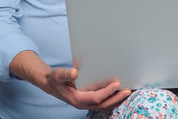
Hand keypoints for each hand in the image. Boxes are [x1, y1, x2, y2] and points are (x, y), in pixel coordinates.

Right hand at [10, 51, 130, 110]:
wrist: (50, 83)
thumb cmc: (55, 79)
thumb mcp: (58, 75)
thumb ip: (66, 74)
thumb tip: (75, 72)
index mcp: (77, 99)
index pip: (96, 98)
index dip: (107, 92)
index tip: (117, 84)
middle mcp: (82, 103)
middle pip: (103, 105)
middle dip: (116, 98)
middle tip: (128, 91)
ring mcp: (85, 103)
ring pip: (103, 106)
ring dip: (115, 100)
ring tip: (127, 93)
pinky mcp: (87, 100)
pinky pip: (101, 103)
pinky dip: (111, 99)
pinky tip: (118, 93)